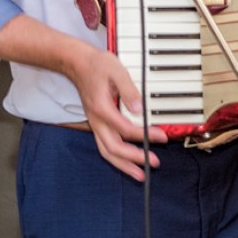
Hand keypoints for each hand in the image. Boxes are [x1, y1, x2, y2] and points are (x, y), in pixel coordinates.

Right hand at [71, 46, 165, 180]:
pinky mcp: (97, 124)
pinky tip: (128, 162)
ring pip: (107, 151)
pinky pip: (105, 146)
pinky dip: (117, 158)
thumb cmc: (96, 65)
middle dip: (134, 159)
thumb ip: (129, 90)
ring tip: (139, 174)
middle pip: (113, 148)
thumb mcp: (116, 70)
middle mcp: (97, 120)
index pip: (126, 128)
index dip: (145, 135)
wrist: (76, 63)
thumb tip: (140, 109)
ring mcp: (95, 124)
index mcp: (102, 108)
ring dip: (124, 165)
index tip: (161, 136)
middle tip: (153, 163)